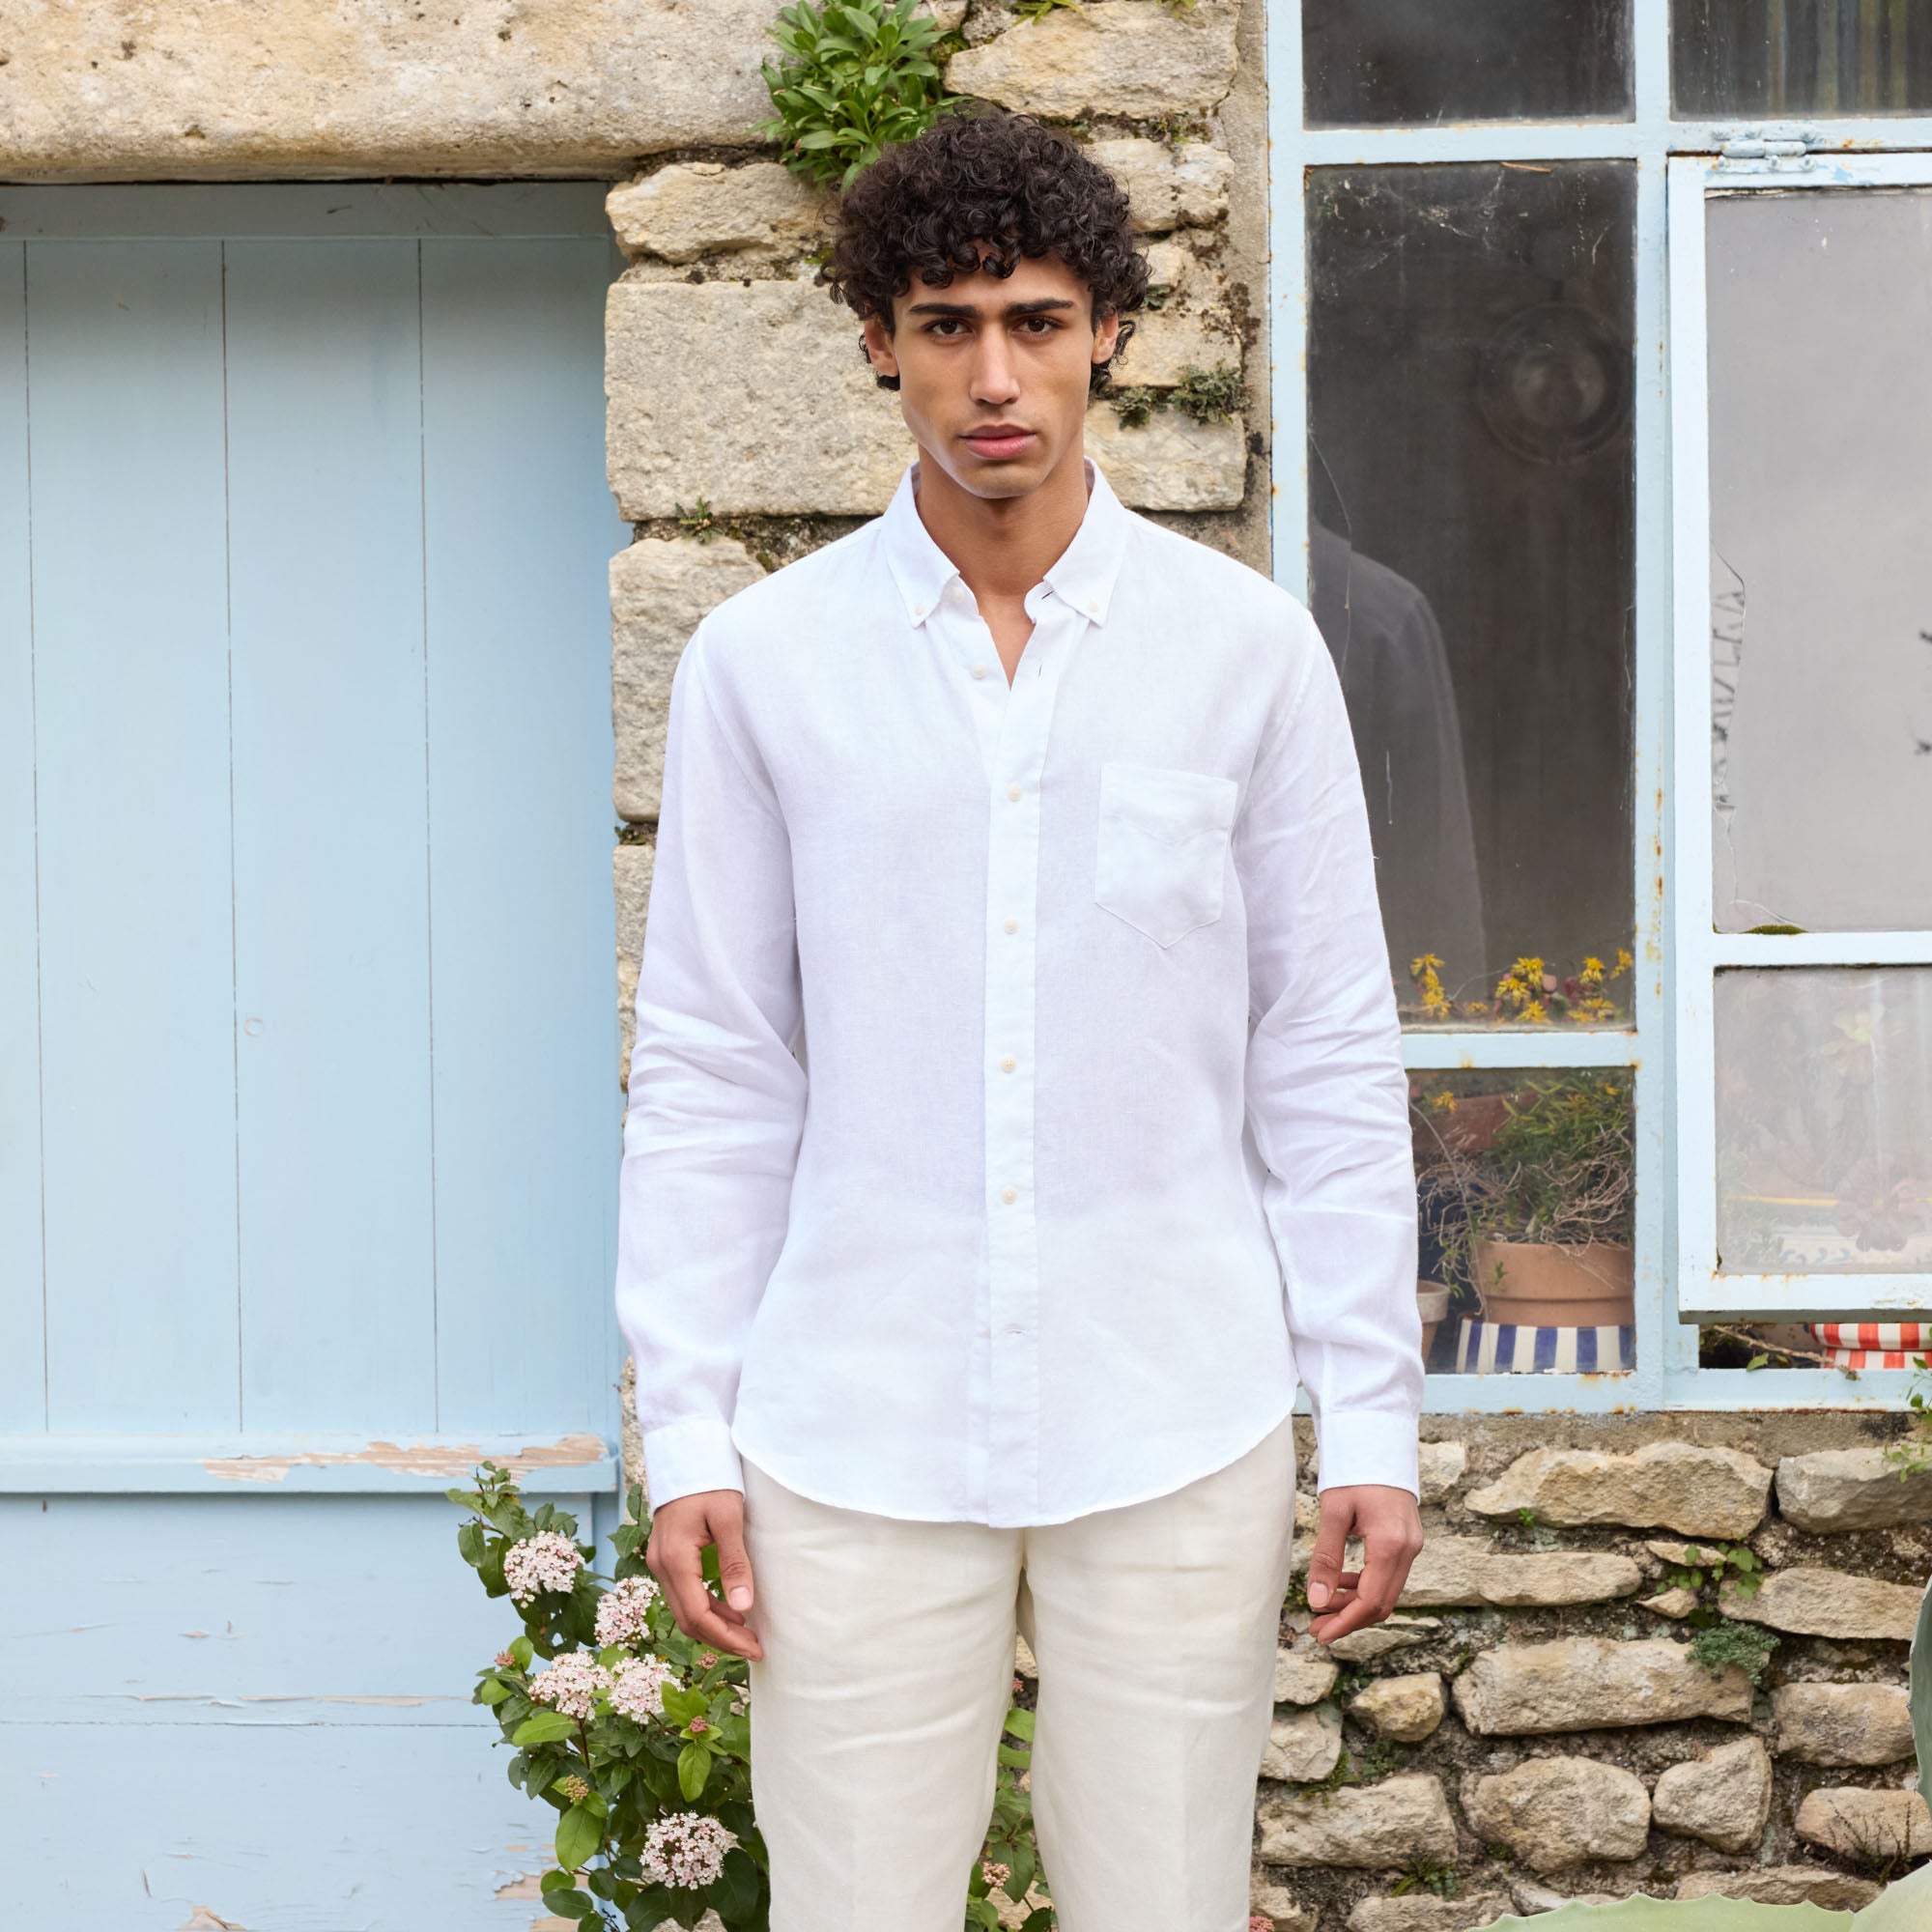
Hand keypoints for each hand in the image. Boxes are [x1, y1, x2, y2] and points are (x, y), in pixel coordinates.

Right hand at [643, 1488, 763, 1661]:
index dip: (726, 1638)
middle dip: (721, 1639)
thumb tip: (744, 1609)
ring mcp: (660, 1562)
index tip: (755, 1648)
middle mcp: (661, 1565)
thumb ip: (734, 1563)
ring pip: (684, 1609)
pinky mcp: (666, 1557)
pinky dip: (706, 1608)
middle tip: (755, 1647)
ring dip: (714, 1626)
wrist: (686, 1453)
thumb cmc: (710, 1481)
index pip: (698, 1615)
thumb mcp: (728, 1519)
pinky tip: (731, 1610)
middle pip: (687, 1619)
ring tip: (747, 1634)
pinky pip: (683, 1593)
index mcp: (675, 1559)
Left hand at [1305, 1484, 1422, 1646]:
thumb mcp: (1333, 1512)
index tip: (1321, 1635)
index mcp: (1390, 1543)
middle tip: (1317, 1629)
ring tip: (1322, 1608)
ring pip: (1386, 1591)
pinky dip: (1365, 1585)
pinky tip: (1340, 1585)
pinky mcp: (1407, 1540)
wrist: (1378, 1439)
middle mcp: (1408, 1549)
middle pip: (1382, 1602)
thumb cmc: (1353, 1471)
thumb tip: (1316, 1601)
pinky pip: (1388, 1574)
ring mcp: (1411, 1545)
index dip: (1345, 1623)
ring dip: (1355, 1603)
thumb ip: (1326, 1558)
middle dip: (1349, 1619)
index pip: (1371, 1601)